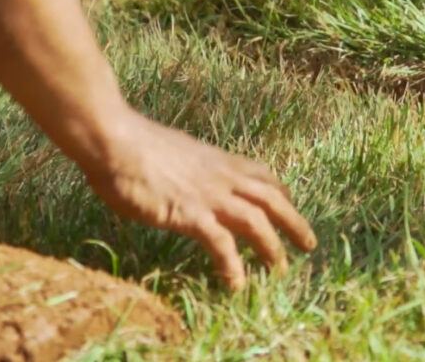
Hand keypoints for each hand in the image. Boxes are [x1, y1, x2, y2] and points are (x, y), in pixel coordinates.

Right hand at [84, 109, 316, 289]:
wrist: (115, 140)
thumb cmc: (132, 145)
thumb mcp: (172, 151)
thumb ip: (186, 166)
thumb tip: (182, 173)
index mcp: (217, 159)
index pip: (262, 174)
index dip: (280, 192)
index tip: (289, 205)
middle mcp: (221, 176)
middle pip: (272, 198)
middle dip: (294, 221)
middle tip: (309, 244)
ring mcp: (209, 195)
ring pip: (257, 221)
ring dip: (272, 246)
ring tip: (280, 270)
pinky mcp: (191, 214)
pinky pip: (222, 244)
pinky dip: (234, 265)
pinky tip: (236, 284)